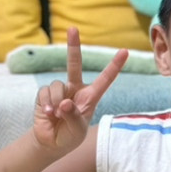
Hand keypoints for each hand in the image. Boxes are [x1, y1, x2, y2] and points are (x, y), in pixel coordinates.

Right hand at [32, 27, 127, 151]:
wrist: (52, 143)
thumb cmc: (70, 136)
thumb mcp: (77, 129)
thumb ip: (73, 115)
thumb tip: (64, 102)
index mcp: (90, 97)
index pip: (104, 79)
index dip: (114, 66)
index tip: (125, 51)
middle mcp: (75, 89)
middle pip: (75, 64)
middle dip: (73, 46)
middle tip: (73, 29)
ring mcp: (60, 90)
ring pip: (58, 85)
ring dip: (56, 102)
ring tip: (56, 115)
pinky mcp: (45, 94)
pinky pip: (45, 92)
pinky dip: (47, 103)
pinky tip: (48, 114)